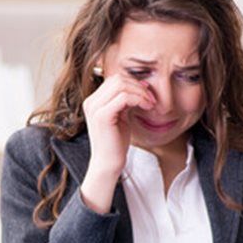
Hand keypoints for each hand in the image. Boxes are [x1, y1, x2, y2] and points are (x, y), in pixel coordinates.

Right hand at [79, 66, 155, 212]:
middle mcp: (91, 102)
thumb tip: (141, 83)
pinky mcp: (102, 116)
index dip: (134, 83)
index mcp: (93, 101)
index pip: (115, 79)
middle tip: (151, 99)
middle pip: (118, 79)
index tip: (147, 94)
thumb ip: (126, 100)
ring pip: (121, 85)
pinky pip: (123, 97)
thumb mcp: (121, 116)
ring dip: (140, 92)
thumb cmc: (115, 143)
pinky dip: (138, 99)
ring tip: (150, 104)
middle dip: (138, 86)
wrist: (108, 163)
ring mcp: (95, 108)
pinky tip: (146, 108)